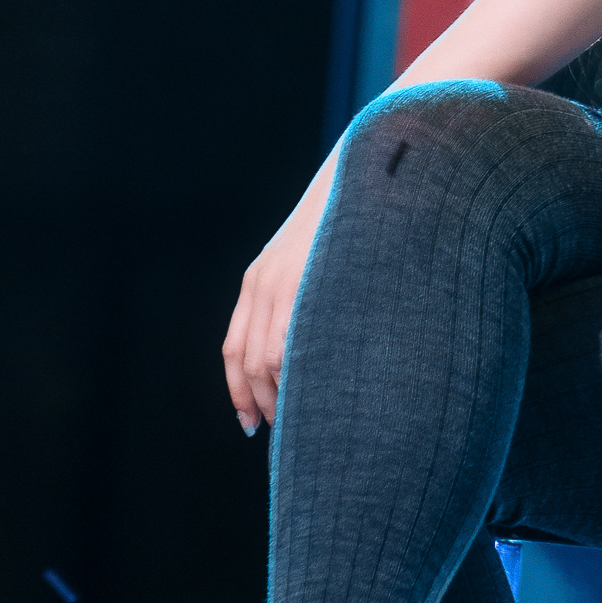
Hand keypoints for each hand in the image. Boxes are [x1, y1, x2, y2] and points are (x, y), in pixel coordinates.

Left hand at [222, 160, 332, 432]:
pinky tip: (317, 390)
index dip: (239, 390)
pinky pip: (294, 342)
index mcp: (260, 278)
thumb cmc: (350, 222)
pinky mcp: (309, 282)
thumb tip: (307, 349)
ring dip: (282, 395)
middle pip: (249, 360)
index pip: (235, 348)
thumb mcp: (313, 259)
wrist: (366, 175)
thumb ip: (302, 296)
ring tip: (303, 417)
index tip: (250, 421)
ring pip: (269, 359)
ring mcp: (286, 282)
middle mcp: (264, 282)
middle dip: (260, 400)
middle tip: (278, 428)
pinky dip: (299, 373)